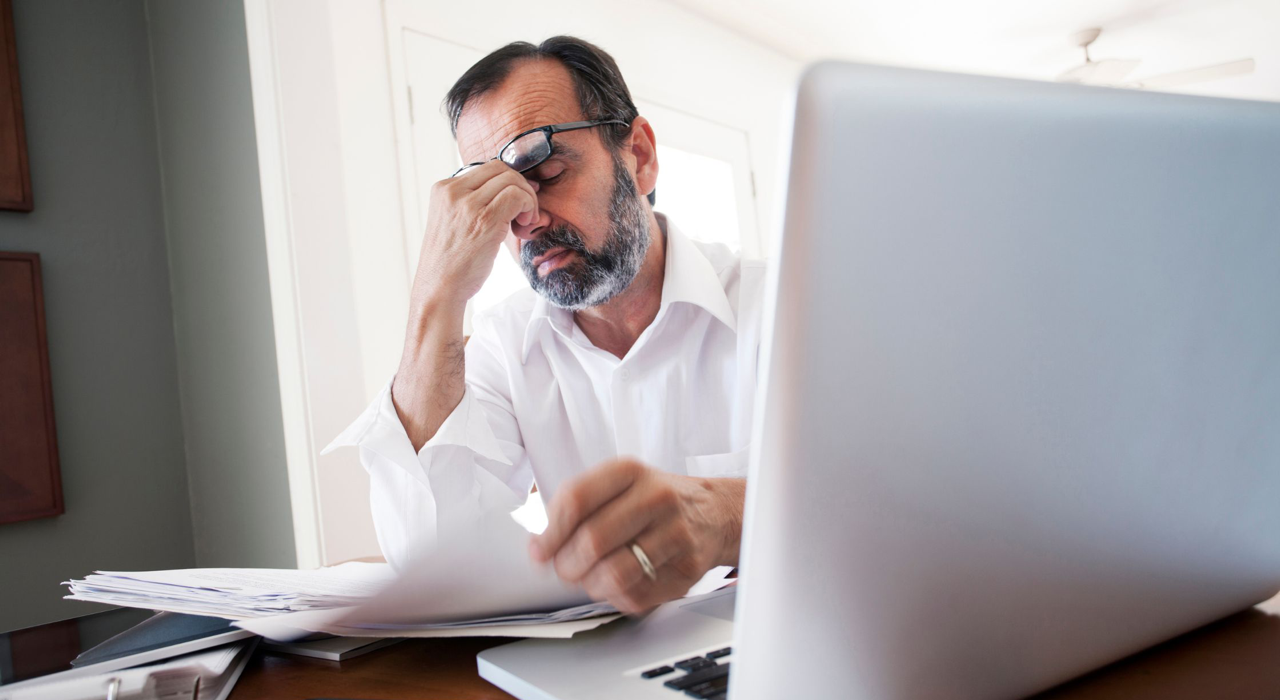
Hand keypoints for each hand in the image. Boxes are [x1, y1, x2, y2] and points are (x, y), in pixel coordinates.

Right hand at [410, 160, 539, 309]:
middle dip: (520, 187)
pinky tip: (523, 226)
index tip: (518, 201)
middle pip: (500, 168)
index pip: (486, 168)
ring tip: (524, 222)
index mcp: (443, 189)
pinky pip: (517, 196)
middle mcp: (452, 191)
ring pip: (511, 180)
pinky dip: (529, 207)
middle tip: (524, 212)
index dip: (508, 182)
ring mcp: (468, 204)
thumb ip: (472, 203)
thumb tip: (508, 190)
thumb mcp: (453, 223)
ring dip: (527, 199)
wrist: (439, 289)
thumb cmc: (451, 263)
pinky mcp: (484, 219)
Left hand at [529, 459, 745, 614]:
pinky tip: (616, 583)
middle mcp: (656, 497)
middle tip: (564, 569)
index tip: (539, 550)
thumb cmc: (654, 499)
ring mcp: (675, 533)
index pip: (576, 499)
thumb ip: (575, 506)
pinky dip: (616, 596)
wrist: (714, 512)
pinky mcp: (687, 567)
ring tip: (590, 578)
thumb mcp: (617, 483)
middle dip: (567, 565)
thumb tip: (538, 544)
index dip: (550, 532)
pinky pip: (637, 595)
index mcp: (629, 471)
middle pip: (592, 541)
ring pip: (614, 573)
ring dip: (590, 584)